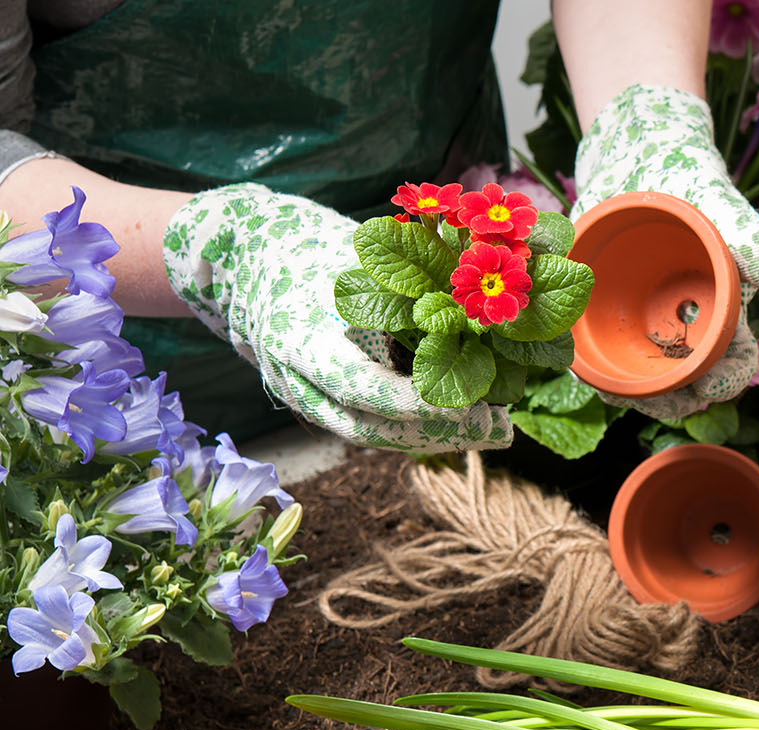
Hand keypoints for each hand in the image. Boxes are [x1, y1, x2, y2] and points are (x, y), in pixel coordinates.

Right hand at [162, 184, 512, 451]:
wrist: (243, 257)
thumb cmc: (305, 245)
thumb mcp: (350, 256)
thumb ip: (402, 286)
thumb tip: (478, 310)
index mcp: (301, 342)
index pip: (361, 389)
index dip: (416, 404)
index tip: (469, 406)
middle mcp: (297, 382)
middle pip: (371, 429)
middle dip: (438, 434)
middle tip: (499, 428)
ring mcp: (304, 396)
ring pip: (373, 435)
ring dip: (435, 438)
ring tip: (494, 431)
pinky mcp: (318, 399)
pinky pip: (371, 425)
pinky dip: (415, 428)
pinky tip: (462, 422)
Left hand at [572, 84, 758, 420]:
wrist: (633, 154)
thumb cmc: (687, 176)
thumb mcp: (716, 199)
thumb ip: (747, 233)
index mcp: (723, 310)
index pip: (734, 362)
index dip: (724, 383)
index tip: (706, 389)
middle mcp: (688, 325)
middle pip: (687, 384)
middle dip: (672, 402)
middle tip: (652, 400)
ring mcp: (647, 323)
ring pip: (645, 379)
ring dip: (632, 393)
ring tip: (614, 390)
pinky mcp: (608, 315)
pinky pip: (604, 356)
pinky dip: (596, 368)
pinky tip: (584, 367)